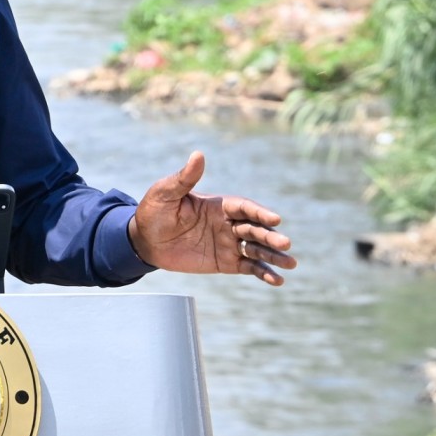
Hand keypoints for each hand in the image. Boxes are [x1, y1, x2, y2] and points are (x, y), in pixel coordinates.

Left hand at [128, 151, 295, 285]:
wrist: (144, 241)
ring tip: (291, 264)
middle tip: (285, 243)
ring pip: (256, 249)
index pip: (244, 208)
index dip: (259, 212)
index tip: (275, 219)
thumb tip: (198, 155)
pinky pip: (248, 267)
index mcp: (218, 205)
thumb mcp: (166, 193)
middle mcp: (228, 223)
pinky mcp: (225, 262)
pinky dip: (263, 273)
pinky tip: (277, 281)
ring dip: (274, 256)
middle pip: (255, 229)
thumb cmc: (154, 212)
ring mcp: (228, 243)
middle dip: (270, 236)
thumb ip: (184, 178)